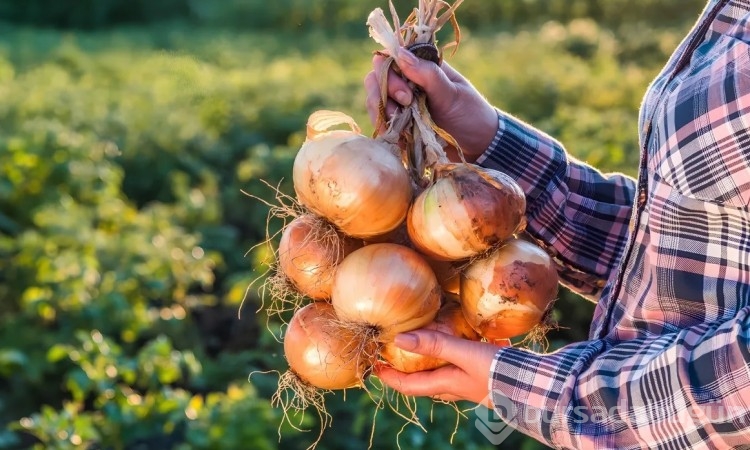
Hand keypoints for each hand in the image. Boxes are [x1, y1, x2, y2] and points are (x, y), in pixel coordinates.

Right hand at [363, 48, 498, 162]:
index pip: (390, 60)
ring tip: (400, 125)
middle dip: (384, 95)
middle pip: (376, 80)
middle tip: (406, 108)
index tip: (406, 94)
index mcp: (422, 67)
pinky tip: (397, 136)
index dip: (389, 74)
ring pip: (375, 101)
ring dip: (382, 112)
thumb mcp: (452, 94)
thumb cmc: (471, 114)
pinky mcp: (399, 124)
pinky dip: (383, 127)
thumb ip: (427, 75)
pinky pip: (381, 122)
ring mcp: (401, 104)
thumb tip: (400, 54)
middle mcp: (408, 83)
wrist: (479, 146)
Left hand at [373, 329, 505, 407]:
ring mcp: (470, 381)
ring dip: (431, 358)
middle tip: (395, 348)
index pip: (407, 385)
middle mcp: (454, 386)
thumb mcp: (465, 354)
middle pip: (422, 379)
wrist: (536, 385)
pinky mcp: (484, 373)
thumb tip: (399, 339)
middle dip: (407, 366)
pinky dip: (455, 350)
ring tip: (424, 337)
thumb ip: (435, 344)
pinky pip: (462, 362)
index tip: (374, 364)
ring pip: (442, 370)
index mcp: (445, 384)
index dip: (388, 376)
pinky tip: (464, 333)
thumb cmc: (498, 372)